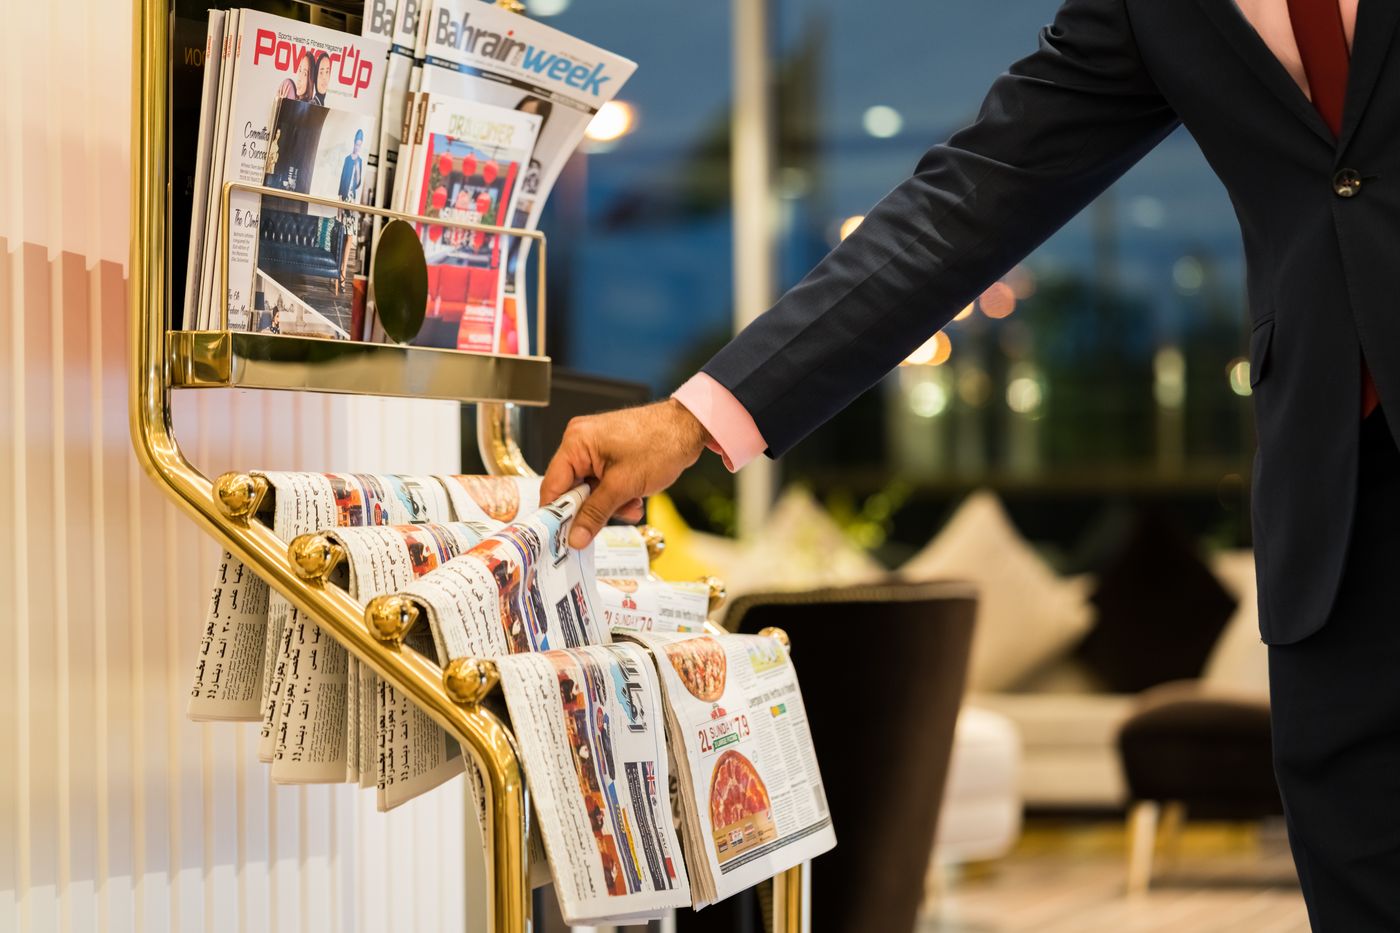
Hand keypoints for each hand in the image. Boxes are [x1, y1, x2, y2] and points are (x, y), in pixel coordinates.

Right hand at [541, 398, 709, 548]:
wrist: (690, 428)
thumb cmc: (661, 443)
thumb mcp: (623, 486)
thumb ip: (595, 513)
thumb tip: (575, 536)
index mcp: (576, 442)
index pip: (552, 486)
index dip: (556, 515)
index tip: (562, 538)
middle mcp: (581, 442)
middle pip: (572, 489)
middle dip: (592, 510)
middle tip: (603, 525)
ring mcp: (596, 447)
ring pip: (591, 489)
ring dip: (609, 505)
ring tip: (631, 505)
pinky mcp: (610, 454)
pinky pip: (604, 482)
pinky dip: (618, 495)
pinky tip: (635, 498)